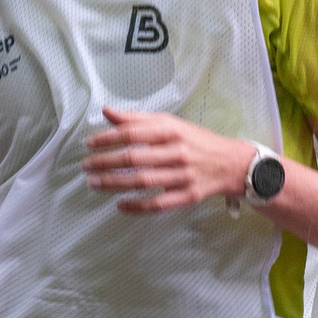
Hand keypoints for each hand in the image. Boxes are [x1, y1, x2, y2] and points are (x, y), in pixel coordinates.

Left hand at [82, 107, 259, 214]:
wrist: (232, 163)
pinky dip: (137, 206)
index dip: (107, 139)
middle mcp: (177, 151)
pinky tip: (119, 205)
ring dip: (114, 183)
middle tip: (86, 166)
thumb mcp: (170, 123)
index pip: (132, 133)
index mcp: (172, 130)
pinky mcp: (188, 196)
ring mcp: (183, 176)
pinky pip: (159, 204)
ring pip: (143, 181)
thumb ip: (137, 119)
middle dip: (105, 162)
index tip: (89, 144)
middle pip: (134, 158)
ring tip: (94, 183)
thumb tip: (106, 111)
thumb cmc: (195, 141)